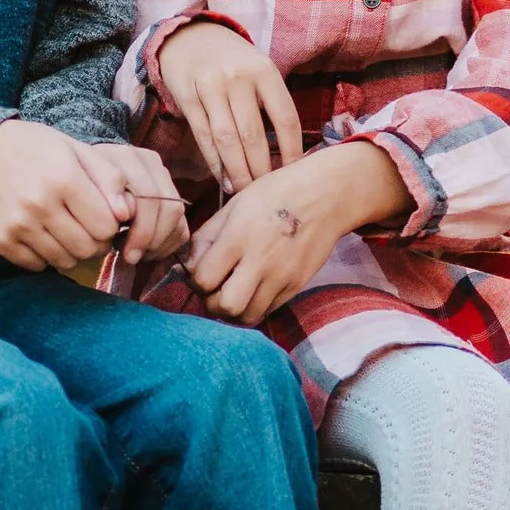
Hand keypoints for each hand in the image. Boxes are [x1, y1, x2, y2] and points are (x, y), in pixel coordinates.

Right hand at [0, 120, 179, 270]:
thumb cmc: (37, 150)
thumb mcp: (76, 150)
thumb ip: (108, 178)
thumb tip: (127, 214)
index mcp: (64, 178)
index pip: (107, 227)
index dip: (110, 225)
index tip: (102, 216)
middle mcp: (39, 204)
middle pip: (88, 249)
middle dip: (94, 243)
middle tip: (86, 228)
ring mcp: (17, 225)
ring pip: (64, 262)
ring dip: (71, 251)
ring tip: (64, 230)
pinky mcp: (0, 240)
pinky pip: (37, 266)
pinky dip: (44, 256)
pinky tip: (41, 235)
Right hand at [156, 19, 303, 193]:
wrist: (190, 37)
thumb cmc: (233, 62)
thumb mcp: (259, 70)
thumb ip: (271, 103)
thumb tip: (286, 154)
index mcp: (265, 72)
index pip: (285, 119)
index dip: (292, 151)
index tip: (294, 175)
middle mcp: (238, 78)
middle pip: (253, 135)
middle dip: (261, 170)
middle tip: (267, 193)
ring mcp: (211, 87)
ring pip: (227, 139)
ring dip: (237, 171)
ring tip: (245, 192)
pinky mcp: (187, 96)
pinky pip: (203, 136)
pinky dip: (214, 161)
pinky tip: (223, 178)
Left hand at [186, 139, 410, 322]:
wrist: (326, 196)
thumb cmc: (275, 193)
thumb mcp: (235, 205)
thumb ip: (207, 237)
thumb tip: (183, 266)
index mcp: (238, 236)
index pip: (203, 279)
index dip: (194, 281)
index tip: (198, 274)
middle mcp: (260, 261)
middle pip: (225, 306)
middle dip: (212, 303)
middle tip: (213, 290)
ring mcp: (282, 277)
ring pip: (247, 316)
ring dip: (233, 311)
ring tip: (232, 293)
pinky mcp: (297, 286)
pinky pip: (268, 310)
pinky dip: (255, 307)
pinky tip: (253, 290)